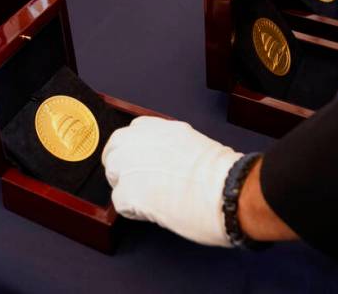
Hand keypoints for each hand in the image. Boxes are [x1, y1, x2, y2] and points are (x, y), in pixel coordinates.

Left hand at [103, 117, 240, 246]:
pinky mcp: (126, 193)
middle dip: (123, 169)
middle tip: (142, 185)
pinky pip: (120, 203)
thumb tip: (162, 158)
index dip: (134, 153)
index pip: (127, 136)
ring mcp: (127, 166)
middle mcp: (135, 141)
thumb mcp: (188, 141)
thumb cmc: (217, 170)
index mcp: (152, 127)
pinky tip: (155, 211)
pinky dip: (135, 210)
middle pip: (112, 154)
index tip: (142, 164)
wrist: (224, 188)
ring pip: (113, 177)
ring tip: (151, 199)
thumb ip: (167, 145)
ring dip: (127, 188)